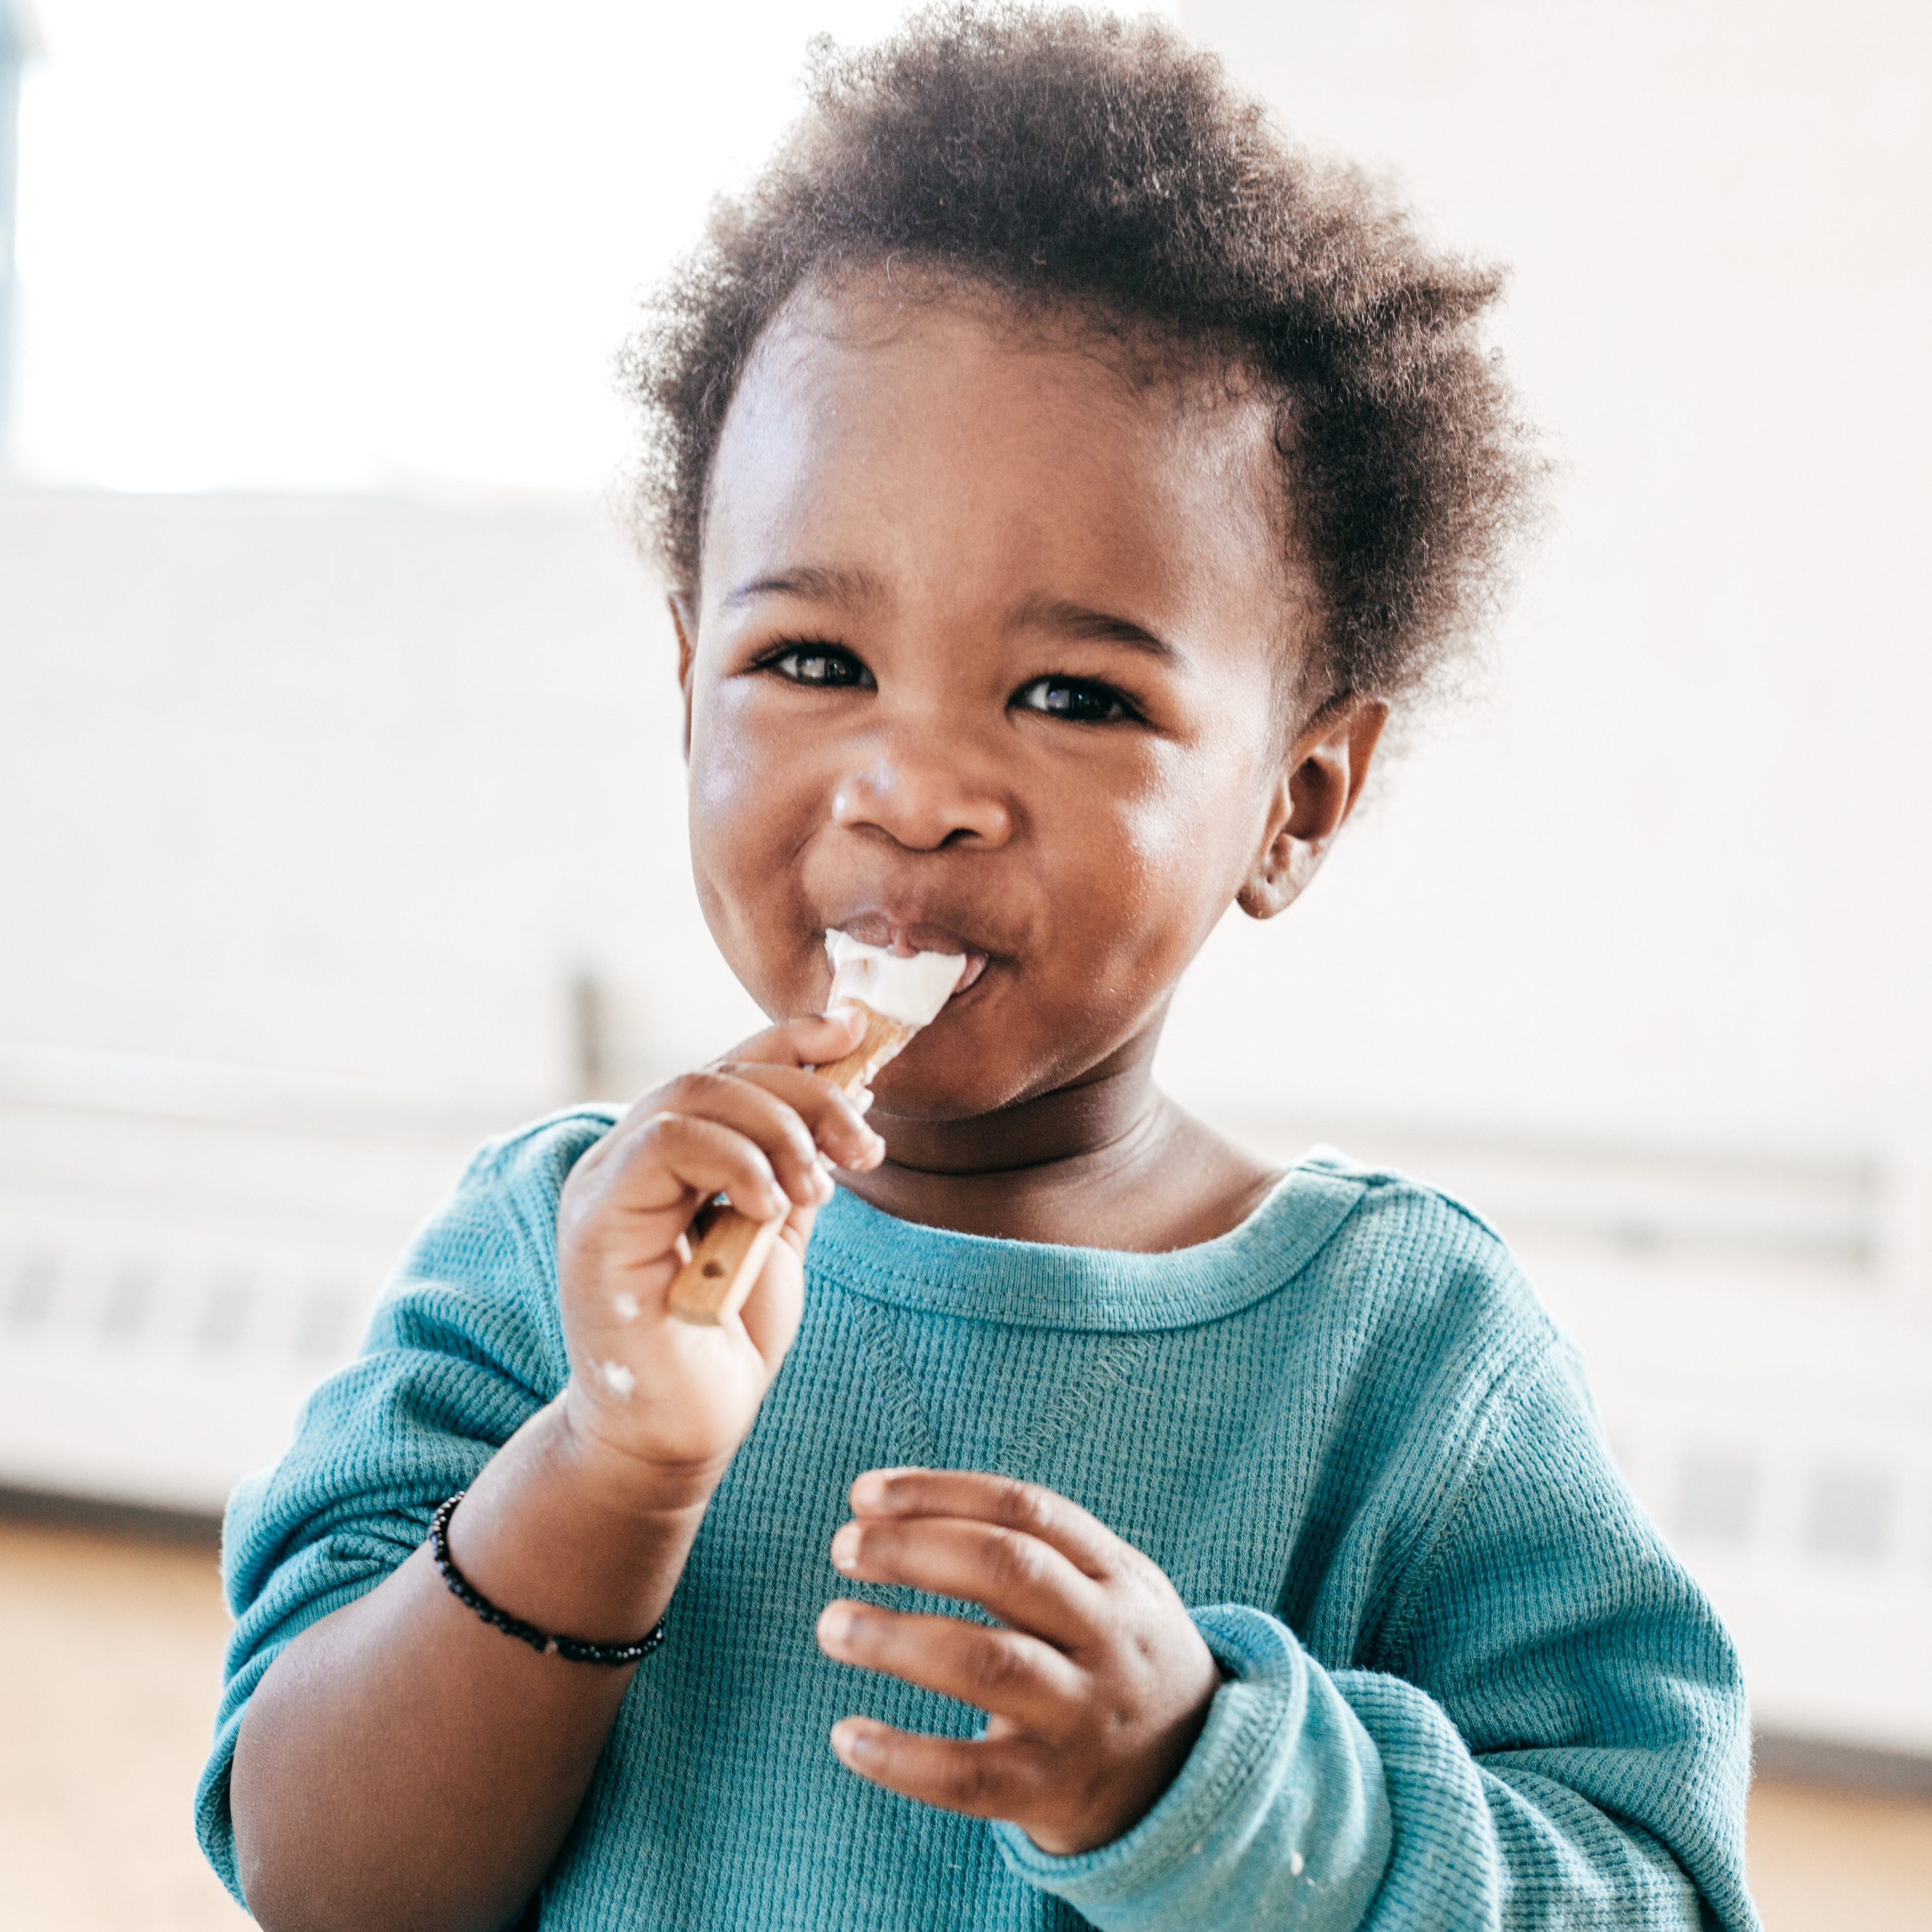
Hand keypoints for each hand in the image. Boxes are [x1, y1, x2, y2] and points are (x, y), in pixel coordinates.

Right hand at [554, 1008, 883, 1495]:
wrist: (681, 1430)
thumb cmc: (725, 1336)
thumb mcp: (777, 1230)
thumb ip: (796, 1165)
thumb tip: (847, 1096)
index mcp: (666, 1154)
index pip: (725, 1067)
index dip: (787, 1038)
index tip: (853, 1032)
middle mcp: (626, 1158)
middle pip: (716, 1074)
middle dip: (804, 1095)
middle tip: (863, 1148)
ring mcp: (603, 1186)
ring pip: (691, 1094)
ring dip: (777, 1129)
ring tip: (818, 1190)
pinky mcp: (597, 1223)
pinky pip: (666, 1147)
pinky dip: (735, 1163)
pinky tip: (772, 1208)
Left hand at [815, 1469, 1220, 1855]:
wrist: (1194, 1777)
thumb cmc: (1114, 1656)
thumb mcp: (1108, 1589)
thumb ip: (1026, 1547)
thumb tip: (888, 1511)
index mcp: (1117, 1575)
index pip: (1026, 1509)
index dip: (939, 1493)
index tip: (864, 1494)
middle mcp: (1106, 1638)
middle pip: (1007, 1572)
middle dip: (915, 1550)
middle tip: (843, 1547)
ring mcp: (1083, 1717)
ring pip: (988, 1664)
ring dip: (898, 1638)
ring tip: (832, 1625)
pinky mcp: (1052, 1791)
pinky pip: (970, 1777)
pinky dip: (902, 1756)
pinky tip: (847, 1736)